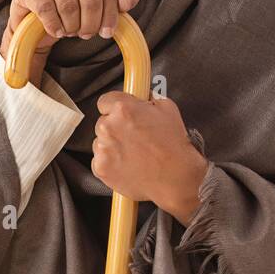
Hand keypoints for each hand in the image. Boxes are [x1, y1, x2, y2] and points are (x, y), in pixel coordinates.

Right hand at [0, 0, 140, 87]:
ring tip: (68, 31)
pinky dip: (54, 26)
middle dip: (90, 23)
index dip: (110, 14)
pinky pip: (46, 8)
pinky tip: (55, 30)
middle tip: (84, 34)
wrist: (32, 27)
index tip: (106, 32)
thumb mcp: (95, 12)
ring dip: (71, 26)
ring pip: (68, 4)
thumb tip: (127, 0)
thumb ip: (116, 2)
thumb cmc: (65, 17)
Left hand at [91, 91, 208, 225]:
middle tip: (134, 137)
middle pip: (103, 122)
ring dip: (112, 145)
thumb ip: (148, 99)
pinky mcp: (100, 167)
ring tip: (133, 153)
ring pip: (100, 142)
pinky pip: (99, 161)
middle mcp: (109, 127)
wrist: (175, 178)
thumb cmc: (174, 147)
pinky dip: (110, 163)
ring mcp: (103, 148)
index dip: (114, 108)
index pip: (105, 101)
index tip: (120, 114)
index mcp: (123, 109)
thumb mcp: (168, 109)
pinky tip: (127, 164)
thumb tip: (142, 95)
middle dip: (115, 128)